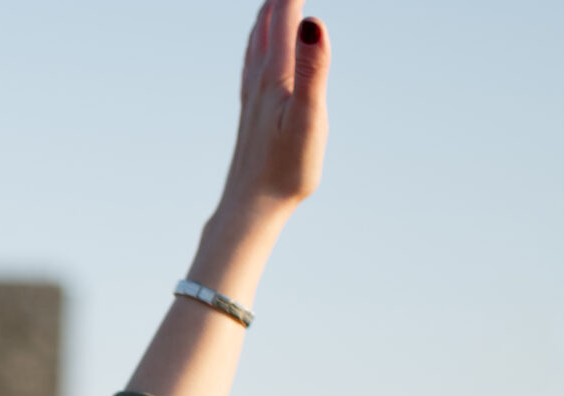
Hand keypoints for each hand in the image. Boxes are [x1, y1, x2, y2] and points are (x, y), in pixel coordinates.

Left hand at [216, 0, 330, 225]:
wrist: (250, 207)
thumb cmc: (285, 168)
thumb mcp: (309, 117)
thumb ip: (313, 69)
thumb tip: (312, 22)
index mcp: (274, 75)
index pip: (285, 15)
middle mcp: (257, 80)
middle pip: (266, 22)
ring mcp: (251, 96)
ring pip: (256, 41)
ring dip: (267, 14)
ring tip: (276, 0)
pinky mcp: (250, 113)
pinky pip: (252, 64)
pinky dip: (259, 42)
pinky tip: (260, 50)